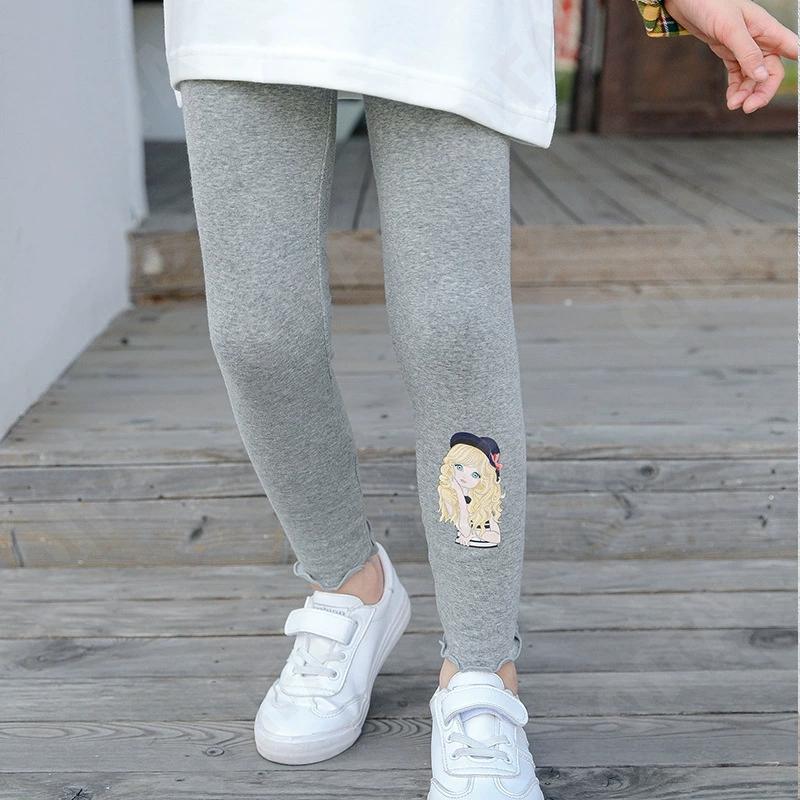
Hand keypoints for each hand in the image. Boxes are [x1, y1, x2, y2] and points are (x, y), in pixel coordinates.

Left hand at [663, 0, 797, 111]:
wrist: (686, 1)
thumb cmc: (710, 4)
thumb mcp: (730, 29)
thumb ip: (747, 52)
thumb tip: (762, 76)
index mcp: (767, 29)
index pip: (790, 49)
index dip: (795, 65)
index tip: (788, 88)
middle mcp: (759, 39)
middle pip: (770, 71)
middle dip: (762, 91)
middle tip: (748, 107)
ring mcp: (744, 48)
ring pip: (753, 77)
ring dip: (746, 93)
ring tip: (733, 105)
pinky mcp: (729, 53)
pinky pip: (738, 76)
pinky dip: (735, 89)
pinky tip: (731, 99)